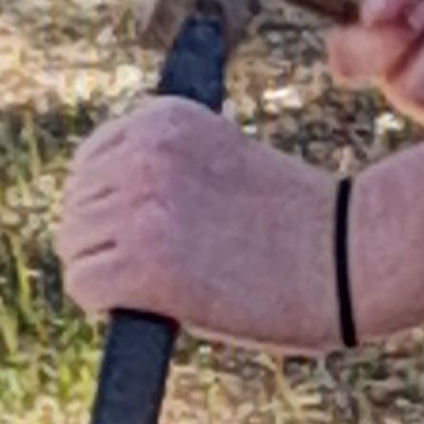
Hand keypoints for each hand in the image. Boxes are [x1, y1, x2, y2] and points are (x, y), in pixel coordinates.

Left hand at [56, 99, 338, 351]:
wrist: (349, 253)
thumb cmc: (294, 218)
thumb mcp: (220, 159)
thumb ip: (161, 168)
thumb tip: (94, 208)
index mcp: (164, 118)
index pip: (92, 161)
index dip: (111, 204)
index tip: (145, 229)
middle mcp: (145, 153)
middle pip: (76, 207)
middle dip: (105, 241)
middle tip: (154, 268)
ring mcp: (142, 208)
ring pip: (75, 248)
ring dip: (106, 272)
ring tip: (158, 286)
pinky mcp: (145, 265)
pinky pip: (85, 287)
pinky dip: (108, 304)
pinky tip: (150, 306)